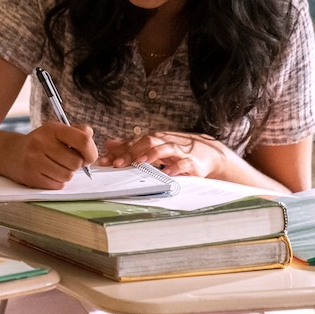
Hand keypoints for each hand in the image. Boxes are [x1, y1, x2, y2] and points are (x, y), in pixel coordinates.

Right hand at [7, 121, 97, 188]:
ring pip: (68, 175)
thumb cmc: (40, 143)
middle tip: (67, 161)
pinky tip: (48, 173)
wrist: (11, 154)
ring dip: (66, 174)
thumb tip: (90, 136)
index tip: (87, 157)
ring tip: (56, 167)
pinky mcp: (31, 176)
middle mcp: (41, 142)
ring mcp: (34, 160)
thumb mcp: (56, 131)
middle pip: (76, 162)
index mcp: (52, 129)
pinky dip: (57, 182)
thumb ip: (77, 132)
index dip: (91, 152)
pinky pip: (57, 185)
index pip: (83, 140)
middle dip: (76, 165)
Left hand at [101, 132, 226, 177]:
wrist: (209, 154)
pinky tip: (167, 173)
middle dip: (131, 152)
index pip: (133, 143)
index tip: (104, 161)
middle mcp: (165, 142)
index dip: (118, 151)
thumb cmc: (176, 151)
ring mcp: (179, 151)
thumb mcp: (153, 147)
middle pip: (147, 142)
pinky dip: (176, 168)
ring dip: (152, 154)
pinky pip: (184, 163)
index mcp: (154, 140)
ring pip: (165, 148)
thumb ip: (131, 145)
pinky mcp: (192, 162)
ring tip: (140, 163)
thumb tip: (108, 144)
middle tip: (117, 163)